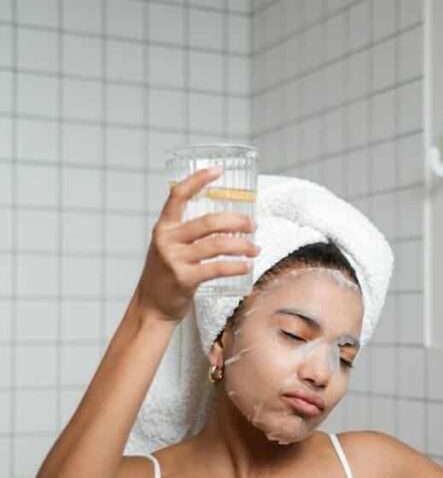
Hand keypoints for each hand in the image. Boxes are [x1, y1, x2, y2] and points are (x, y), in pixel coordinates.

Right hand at [135, 166, 259, 323]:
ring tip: (255, 248)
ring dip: (242, 245)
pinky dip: (236, 266)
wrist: (151, 307)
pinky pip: (217, 268)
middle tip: (253, 225)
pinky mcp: (184, 279)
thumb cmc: (165, 275)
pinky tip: (247, 266)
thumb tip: (225, 220)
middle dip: (237, 221)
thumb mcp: (168, 246)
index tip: (217, 170)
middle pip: (208, 222)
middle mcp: (167, 240)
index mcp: (163, 227)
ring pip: (217, 245)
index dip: (198, 179)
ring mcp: (174, 259)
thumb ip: (187, 233)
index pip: (178, 195)